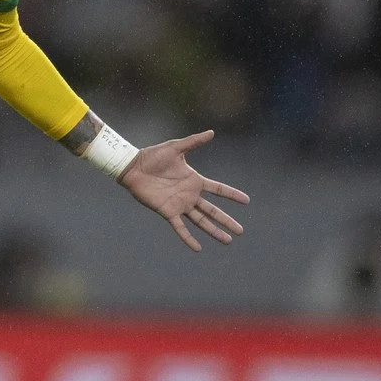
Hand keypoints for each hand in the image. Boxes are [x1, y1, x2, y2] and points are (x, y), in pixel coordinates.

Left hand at [120, 130, 250, 251]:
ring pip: (201, 221)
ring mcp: (179, 205)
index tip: (247, 200)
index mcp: (194, 180)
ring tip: (228, 240)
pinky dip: (188, 238)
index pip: (218, 189)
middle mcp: (190, 195)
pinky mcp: (167, 212)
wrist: (133, 166)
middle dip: (226, 221)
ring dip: (213, 232)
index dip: (231, 194)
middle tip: (241, 231)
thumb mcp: (176, 147)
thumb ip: (194, 141)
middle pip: (212, 211)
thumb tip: (212, 132)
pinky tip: (198, 248)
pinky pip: (180, 228)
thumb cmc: (153, 155)